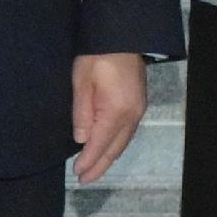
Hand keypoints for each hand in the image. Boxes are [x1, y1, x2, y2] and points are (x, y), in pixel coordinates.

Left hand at [70, 51, 148, 180]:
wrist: (123, 36)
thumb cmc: (97, 57)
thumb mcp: (82, 83)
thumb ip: (82, 113)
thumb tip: (81, 140)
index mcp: (117, 112)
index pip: (100, 145)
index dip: (89, 161)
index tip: (78, 174)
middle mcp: (132, 116)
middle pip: (115, 148)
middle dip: (100, 166)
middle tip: (85, 180)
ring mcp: (139, 111)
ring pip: (123, 142)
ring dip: (109, 157)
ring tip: (94, 169)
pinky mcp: (139, 105)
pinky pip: (127, 133)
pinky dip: (116, 145)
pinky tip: (107, 148)